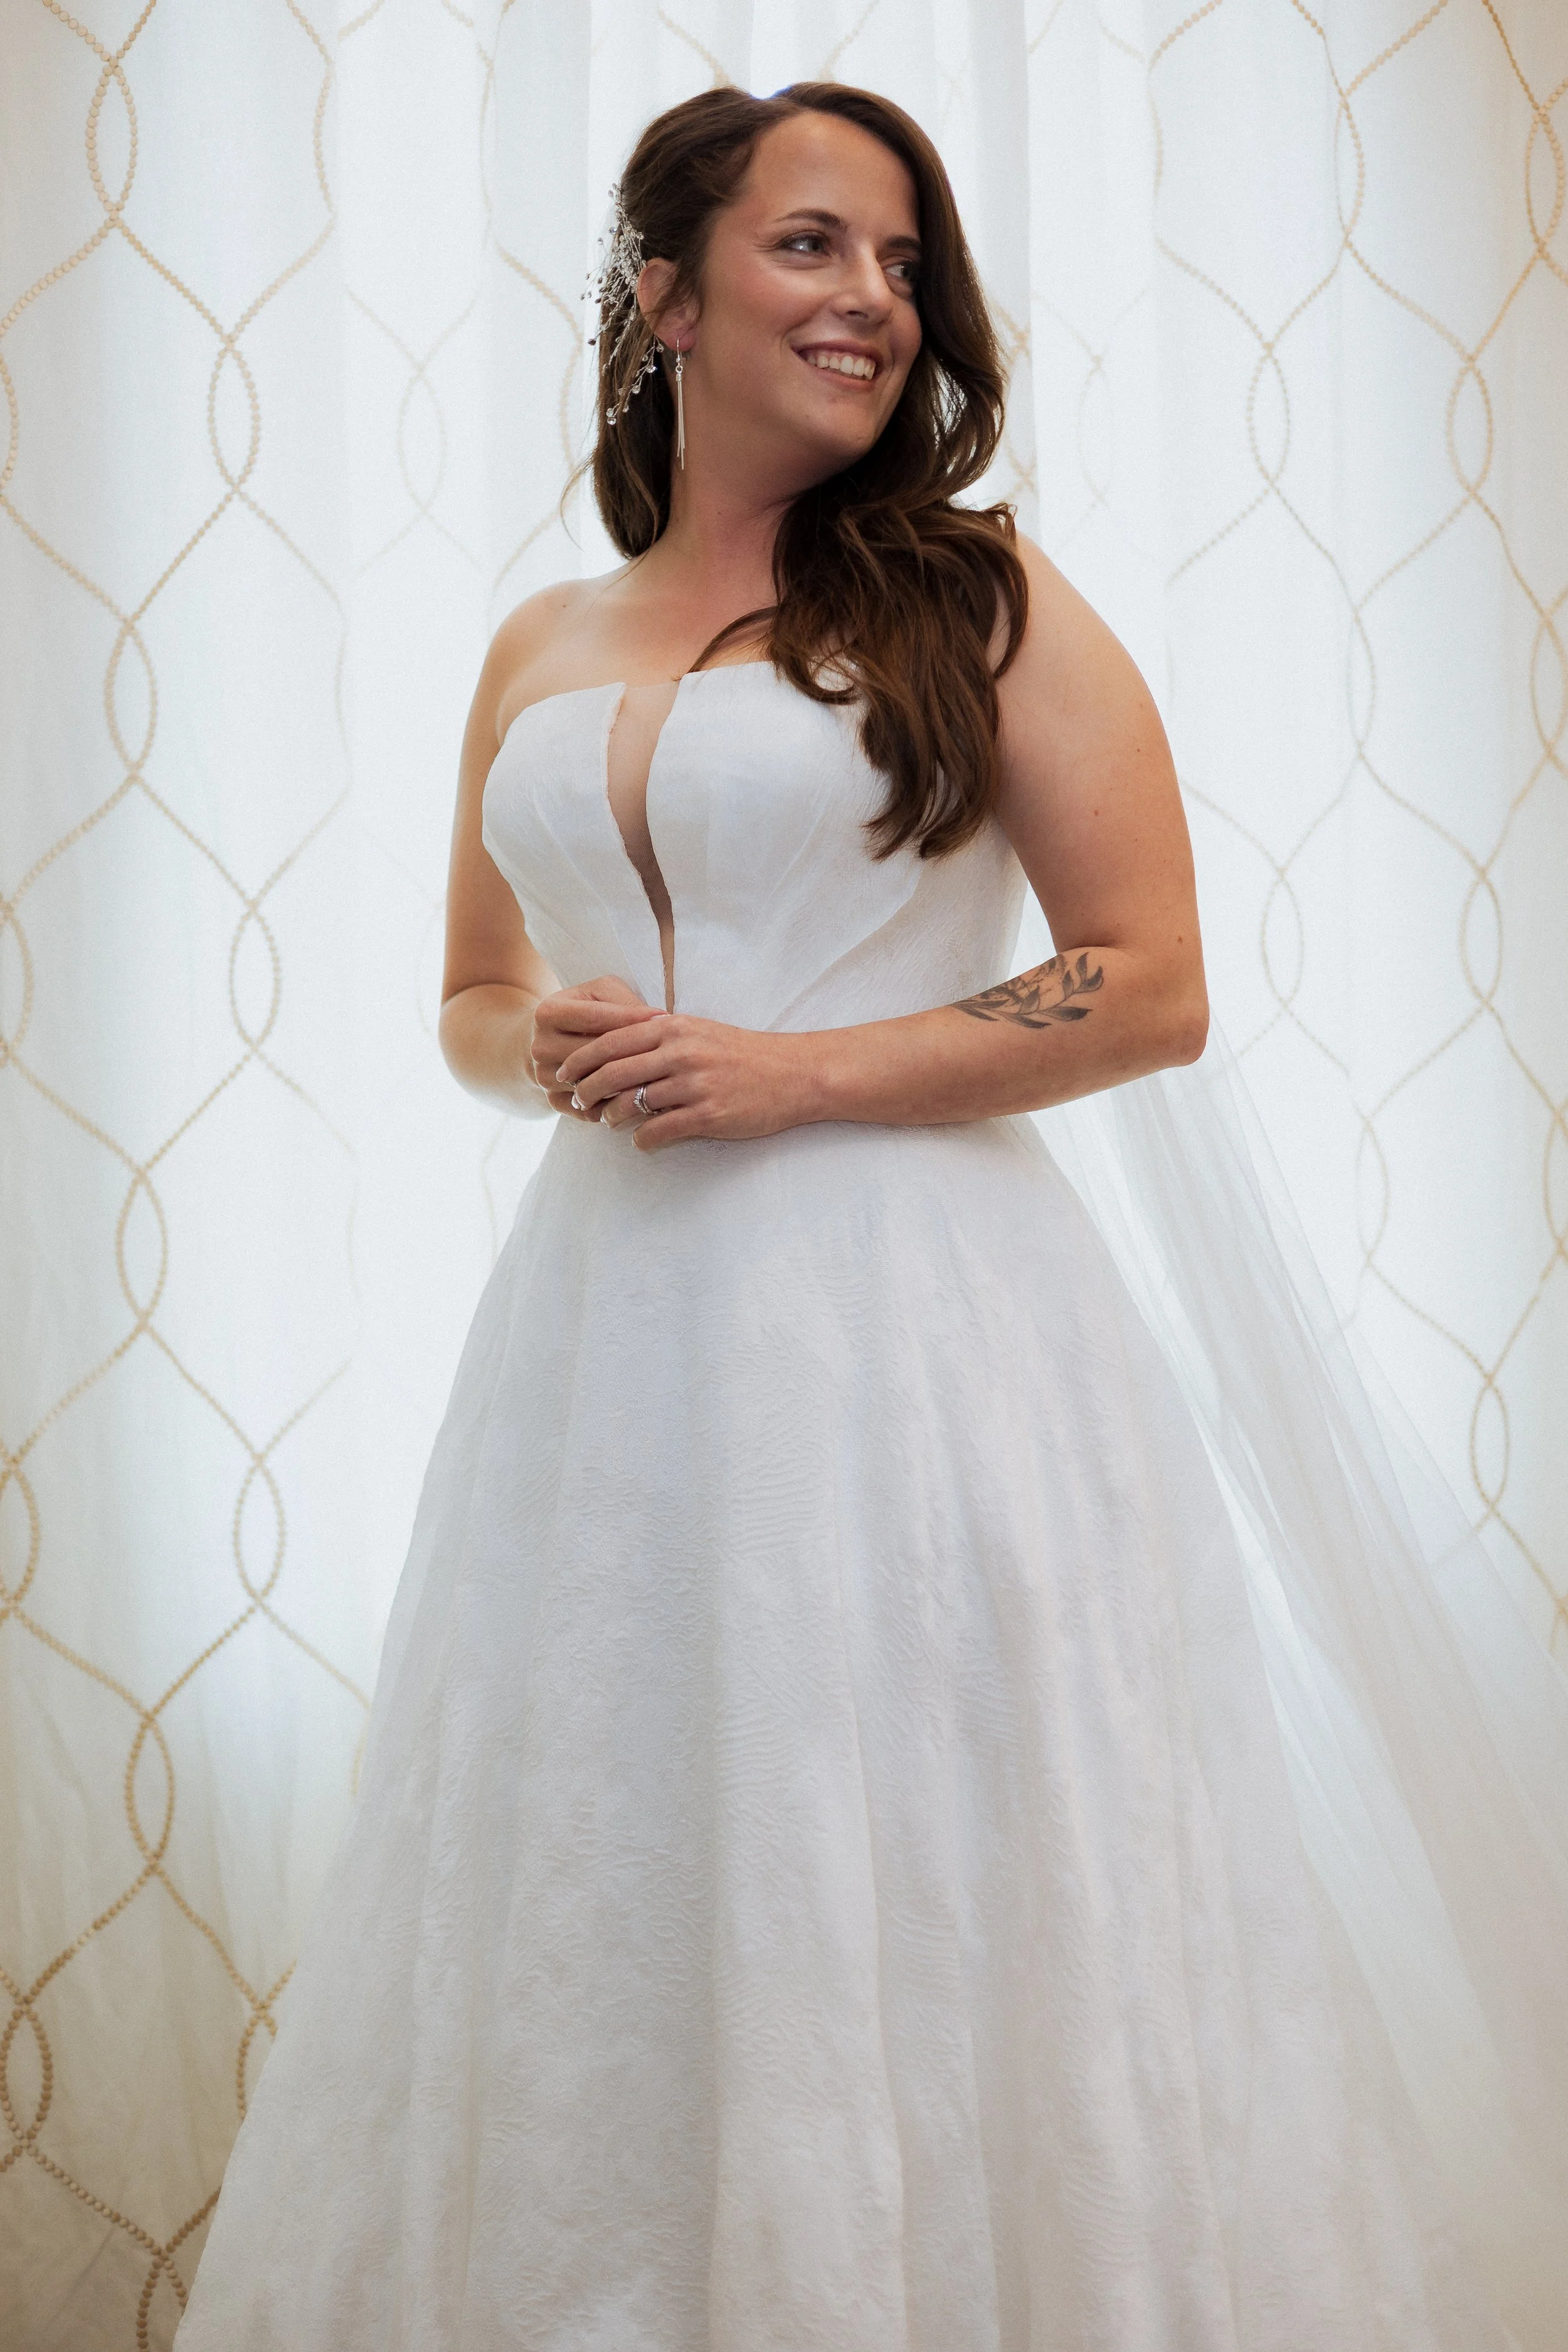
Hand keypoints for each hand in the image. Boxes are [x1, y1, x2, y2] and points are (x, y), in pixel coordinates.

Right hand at [530, 977, 659, 1121]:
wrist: (550, 1040)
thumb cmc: (585, 1011)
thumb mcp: (600, 994)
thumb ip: (623, 1002)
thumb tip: (656, 1021)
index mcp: (547, 1013)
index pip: (595, 1018)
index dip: (632, 1018)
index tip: (664, 1019)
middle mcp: (539, 1046)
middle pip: (593, 1054)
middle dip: (632, 1053)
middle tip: (668, 1054)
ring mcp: (544, 1076)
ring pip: (593, 1084)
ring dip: (627, 1084)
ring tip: (660, 1078)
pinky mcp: (552, 1100)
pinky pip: (589, 1108)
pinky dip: (616, 1106)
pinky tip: (641, 1098)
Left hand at [554, 1012, 819, 1151]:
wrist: (794, 1074)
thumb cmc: (744, 1054)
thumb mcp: (699, 1031)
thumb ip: (659, 1035)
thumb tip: (616, 1047)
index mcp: (673, 1028)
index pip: (610, 1041)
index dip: (580, 1060)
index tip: (565, 1073)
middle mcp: (679, 1053)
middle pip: (612, 1073)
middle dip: (586, 1091)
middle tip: (578, 1103)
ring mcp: (693, 1085)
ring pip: (631, 1104)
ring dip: (611, 1118)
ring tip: (608, 1123)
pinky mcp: (707, 1116)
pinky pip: (658, 1131)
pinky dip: (642, 1140)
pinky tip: (642, 1141)